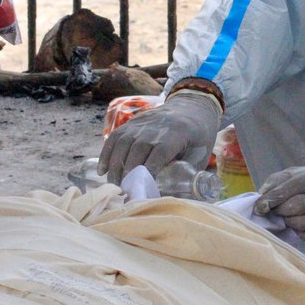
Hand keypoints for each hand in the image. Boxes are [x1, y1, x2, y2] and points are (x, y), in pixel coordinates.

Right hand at [99, 91, 221, 183]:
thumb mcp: (202, 153)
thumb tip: (178, 196)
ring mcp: (142, 123)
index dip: (150, 169)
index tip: (143, 188)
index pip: (160, 151)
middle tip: (125, 193)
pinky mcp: (132, 123)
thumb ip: (190, 172)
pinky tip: (103, 171)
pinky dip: (106, 154)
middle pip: (138, 149)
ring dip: (115, 166)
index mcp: (177, 133)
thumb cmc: (199, 136)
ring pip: (123, 144)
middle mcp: (156, 126)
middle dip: (129, 173)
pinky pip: (115, 137)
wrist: (192, 107)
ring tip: (115, 186)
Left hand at [253, 165, 304, 243]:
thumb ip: (279, 179)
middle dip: (280, 210)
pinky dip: (302, 232)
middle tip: (280, 209)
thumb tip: (261, 195)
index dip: (270, 199)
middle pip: (290, 209)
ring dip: (291, 221)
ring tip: (297, 214)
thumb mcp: (300, 173)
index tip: (259, 207)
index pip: (287, 189)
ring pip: (297, 226)